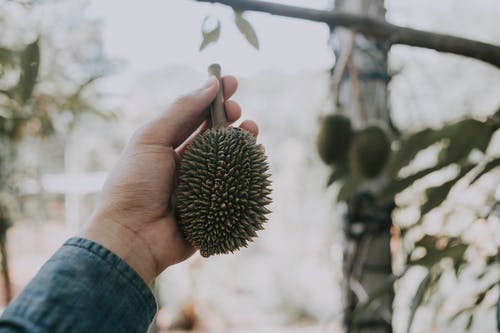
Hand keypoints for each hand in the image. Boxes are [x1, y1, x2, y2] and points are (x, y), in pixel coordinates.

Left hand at [80, 75, 258, 284]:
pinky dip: (250, 168)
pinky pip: (237, 185)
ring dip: (242, 140)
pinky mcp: (215, 206)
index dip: (212, 98)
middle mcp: (185, 164)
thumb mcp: (151, 139)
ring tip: (251, 129)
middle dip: (229, 118)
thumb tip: (210, 84)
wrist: (133, 235)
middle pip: (214, 135)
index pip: (194, 116)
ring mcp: (202, 185)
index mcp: (166, 146)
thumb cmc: (135, 184)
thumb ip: (181, 111)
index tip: (230, 82)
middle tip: (238, 110)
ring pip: (229, 158)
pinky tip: (257, 155)